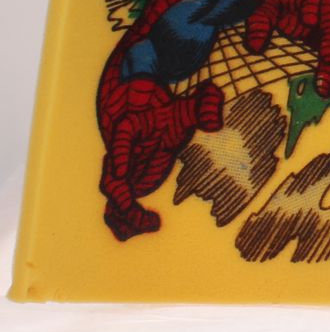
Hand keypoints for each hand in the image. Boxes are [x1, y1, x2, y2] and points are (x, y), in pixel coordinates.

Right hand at [99, 78, 222, 239]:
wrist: (154, 123)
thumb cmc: (171, 116)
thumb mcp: (188, 109)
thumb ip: (204, 107)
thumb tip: (216, 122)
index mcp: (129, 130)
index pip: (120, 140)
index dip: (118, 155)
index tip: (120, 172)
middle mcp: (119, 157)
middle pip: (111, 182)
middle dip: (121, 199)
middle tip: (137, 212)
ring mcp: (121, 177)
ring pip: (112, 203)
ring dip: (125, 218)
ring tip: (152, 223)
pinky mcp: (127, 190)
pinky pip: (119, 213)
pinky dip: (130, 223)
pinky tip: (154, 224)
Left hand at [244, 0, 329, 97]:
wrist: (300, 8)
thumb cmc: (283, 10)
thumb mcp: (267, 11)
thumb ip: (260, 24)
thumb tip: (255, 46)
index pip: (313, 0)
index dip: (312, 9)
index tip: (309, 21)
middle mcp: (329, 10)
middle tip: (328, 60)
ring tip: (326, 86)